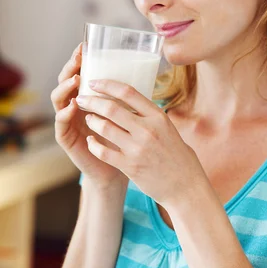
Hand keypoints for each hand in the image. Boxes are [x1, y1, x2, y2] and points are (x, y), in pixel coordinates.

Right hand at [50, 44, 127, 192]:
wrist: (117, 171)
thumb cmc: (124, 141)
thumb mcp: (127, 114)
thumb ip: (126, 96)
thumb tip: (145, 69)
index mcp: (88, 97)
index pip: (80, 73)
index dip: (80, 60)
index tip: (85, 45)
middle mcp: (74, 105)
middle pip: (66, 81)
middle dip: (70, 68)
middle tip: (78, 59)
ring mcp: (67, 121)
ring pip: (59, 99)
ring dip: (66, 88)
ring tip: (76, 80)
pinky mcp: (66, 138)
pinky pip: (60, 124)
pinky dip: (64, 114)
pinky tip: (72, 106)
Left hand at [76, 80, 207, 208]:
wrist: (185, 185)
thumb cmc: (176, 154)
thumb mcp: (167, 127)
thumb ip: (148, 115)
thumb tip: (127, 101)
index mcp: (157, 116)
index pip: (128, 92)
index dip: (107, 84)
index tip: (94, 82)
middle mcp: (147, 129)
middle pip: (111, 108)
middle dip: (91, 101)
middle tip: (81, 99)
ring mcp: (137, 148)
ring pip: (104, 128)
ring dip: (91, 121)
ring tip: (88, 118)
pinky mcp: (129, 166)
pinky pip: (103, 151)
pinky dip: (93, 144)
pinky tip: (90, 141)